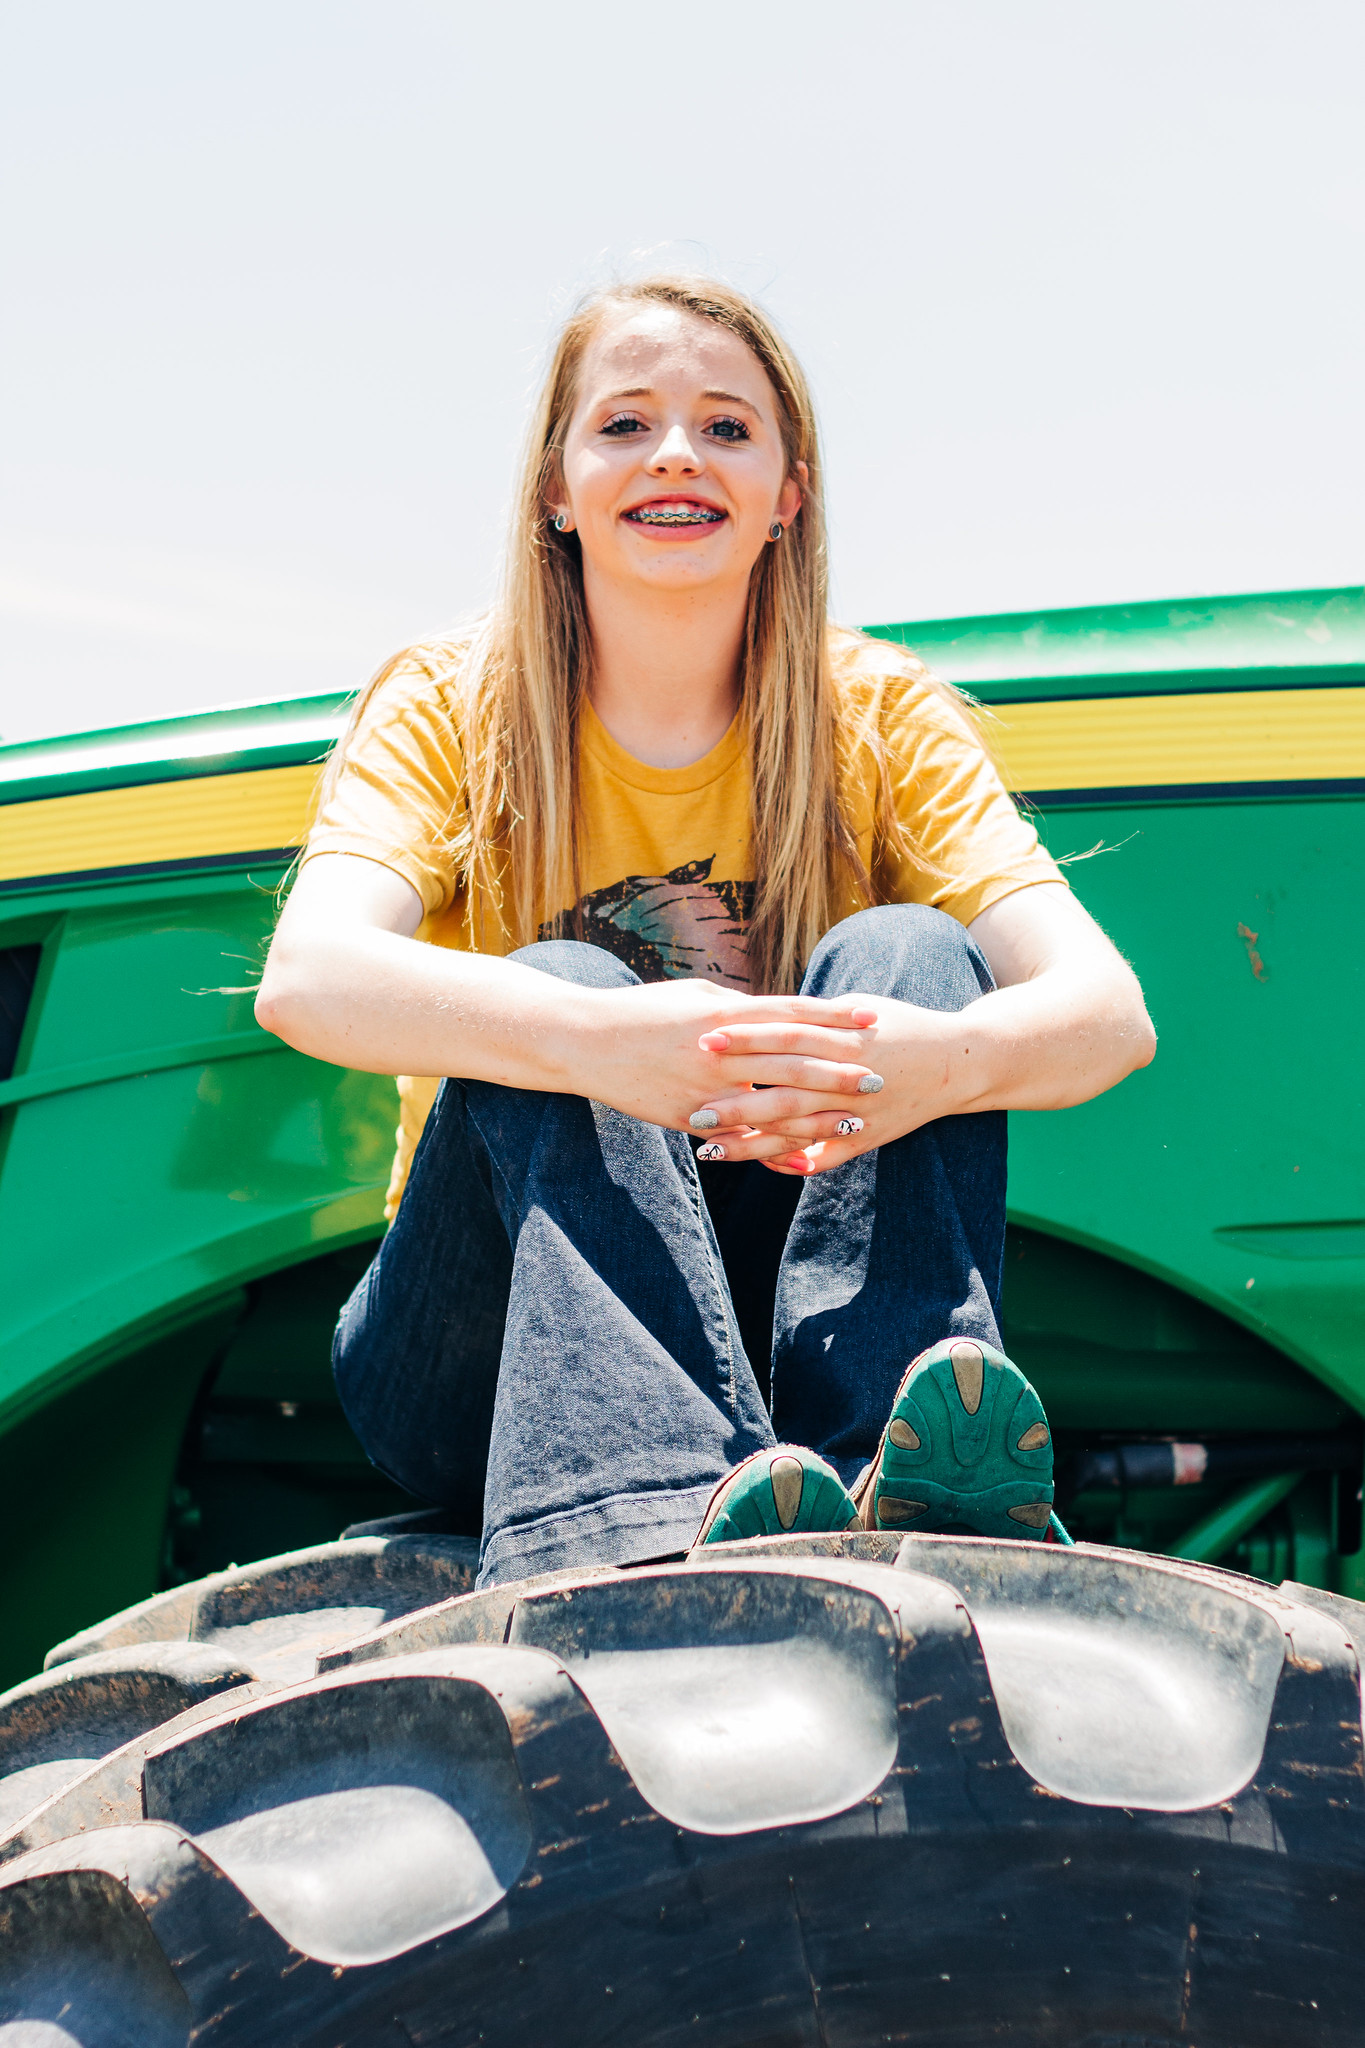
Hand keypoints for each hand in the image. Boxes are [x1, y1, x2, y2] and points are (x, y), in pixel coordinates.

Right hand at [573, 978, 880, 1134]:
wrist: (586, 1041)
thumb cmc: (642, 1011)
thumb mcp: (695, 996)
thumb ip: (739, 1007)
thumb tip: (775, 1009)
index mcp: (725, 1012)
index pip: (792, 1012)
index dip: (835, 1015)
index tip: (873, 1017)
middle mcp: (721, 1049)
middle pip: (794, 1060)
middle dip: (840, 1070)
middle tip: (881, 1076)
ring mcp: (706, 1087)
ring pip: (773, 1105)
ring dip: (818, 1116)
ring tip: (856, 1123)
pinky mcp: (688, 1117)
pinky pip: (741, 1138)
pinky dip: (774, 1148)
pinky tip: (804, 1157)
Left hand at [685, 992, 974, 1175]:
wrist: (960, 1060)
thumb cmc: (901, 1025)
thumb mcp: (857, 1009)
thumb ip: (811, 1016)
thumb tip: (761, 1011)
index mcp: (843, 1037)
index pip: (784, 1038)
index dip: (744, 1041)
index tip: (703, 1042)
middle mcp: (849, 1076)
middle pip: (784, 1090)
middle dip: (737, 1102)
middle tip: (693, 1112)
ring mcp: (861, 1111)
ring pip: (800, 1130)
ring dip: (754, 1142)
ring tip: (712, 1149)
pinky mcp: (872, 1136)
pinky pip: (832, 1154)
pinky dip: (802, 1163)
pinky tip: (768, 1169)